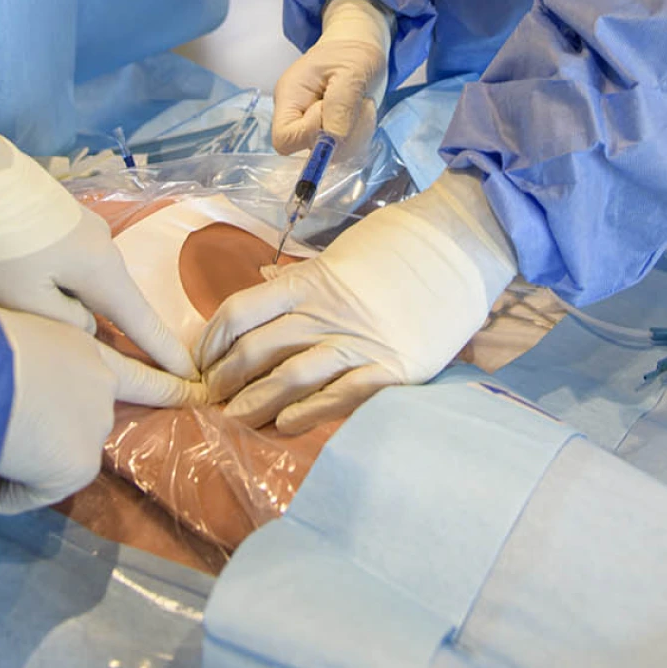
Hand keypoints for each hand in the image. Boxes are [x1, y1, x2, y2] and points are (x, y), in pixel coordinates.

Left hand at [0, 121, 199, 394]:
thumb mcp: (28, 302)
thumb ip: (68, 325)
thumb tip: (87, 326)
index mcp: (101, 270)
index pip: (142, 321)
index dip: (165, 352)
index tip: (192, 377)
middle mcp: (103, 247)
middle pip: (117, 301)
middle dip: (121, 333)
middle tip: (117, 368)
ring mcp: (84, 229)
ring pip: (91, 283)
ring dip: (82, 307)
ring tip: (60, 328)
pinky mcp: (61, 221)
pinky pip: (76, 266)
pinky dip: (68, 287)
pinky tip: (42, 292)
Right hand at [0, 308, 194, 514]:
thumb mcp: (8, 338)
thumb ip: (31, 364)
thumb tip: (15, 397)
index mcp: (81, 346)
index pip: (134, 368)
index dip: (166, 384)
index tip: (197, 392)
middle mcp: (101, 383)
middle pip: (85, 422)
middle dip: (56, 433)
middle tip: (19, 428)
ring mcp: (95, 424)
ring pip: (54, 459)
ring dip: (24, 459)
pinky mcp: (80, 463)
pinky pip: (32, 490)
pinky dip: (4, 488)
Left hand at [197, 171, 516, 432]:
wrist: (465, 242)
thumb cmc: (404, 242)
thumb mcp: (344, 250)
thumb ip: (304, 274)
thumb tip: (266, 281)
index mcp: (312, 280)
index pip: (241, 310)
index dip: (213, 340)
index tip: (202, 360)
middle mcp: (328, 312)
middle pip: (257, 350)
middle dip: (226, 379)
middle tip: (211, 399)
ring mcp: (361, 341)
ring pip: (290, 378)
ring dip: (256, 403)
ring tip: (235, 419)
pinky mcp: (394, 367)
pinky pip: (341, 396)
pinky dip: (309, 413)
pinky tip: (287, 426)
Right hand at [272, 0, 391, 154]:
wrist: (358, 47)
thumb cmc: (351, 53)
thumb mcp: (352, 70)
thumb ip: (341, 104)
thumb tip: (333, 139)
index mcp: (290, 98)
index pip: (284, 138)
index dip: (309, 133)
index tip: (332, 108)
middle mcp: (297, 118)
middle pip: (309, 150)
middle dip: (341, 132)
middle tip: (357, 103)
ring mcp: (315, 129)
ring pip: (333, 154)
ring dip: (357, 132)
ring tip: (362, 103)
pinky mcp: (332, 134)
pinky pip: (347, 149)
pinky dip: (362, 133)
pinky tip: (363, 110)